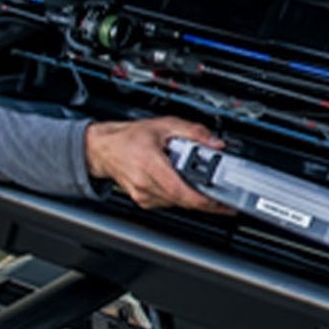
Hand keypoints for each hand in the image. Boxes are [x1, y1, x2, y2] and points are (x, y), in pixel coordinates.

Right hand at [83, 117, 225, 211]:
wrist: (103, 149)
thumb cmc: (129, 137)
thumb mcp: (163, 125)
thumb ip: (192, 131)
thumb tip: (214, 142)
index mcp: (149, 163)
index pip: (179, 189)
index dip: (201, 199)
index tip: (219, 201)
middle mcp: (144, 183)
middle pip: (181, 200)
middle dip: (205, 201)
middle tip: (225, 200)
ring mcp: (142, 194)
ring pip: (176, 203)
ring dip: (193, 199)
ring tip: (207, 190)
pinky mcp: (142, 200)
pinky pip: (167, 203)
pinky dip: (179, 197)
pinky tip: (185, 187)